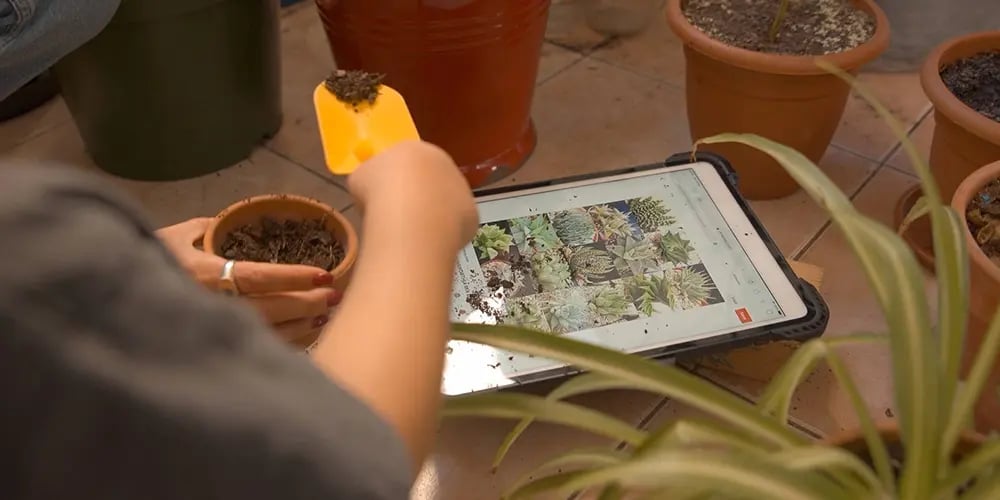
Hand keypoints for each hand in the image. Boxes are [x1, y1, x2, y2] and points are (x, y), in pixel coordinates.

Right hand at [156, 218, 341, 343]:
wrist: (112, 299)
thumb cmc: (144, 261)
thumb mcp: (174, 236)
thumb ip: (205, 227)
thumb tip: (228, 220)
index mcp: (204, 274)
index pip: (259, 277)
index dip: (294, 277)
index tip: (324, 275)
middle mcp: (211, 304)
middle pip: (270, 309)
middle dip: (305, 304)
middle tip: (334, 296)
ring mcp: (213, 328)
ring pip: (267, 333)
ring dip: (300, 326)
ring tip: (325, 315)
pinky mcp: (215, 345)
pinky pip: (257, 347)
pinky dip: (285, 342)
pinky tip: (304, 333)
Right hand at [348, 140, 477, 251]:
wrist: (409, 216)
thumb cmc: (378, 190)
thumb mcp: (360, 177)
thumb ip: (371, 178)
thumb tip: (373, 188)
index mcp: (416, 148)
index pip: (409, 161)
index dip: (397, 180)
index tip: (386, 198)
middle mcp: (445, 164)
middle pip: (432, 181)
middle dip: (419, 197)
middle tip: (400, 217)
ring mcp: (462, 189)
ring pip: (447, 203)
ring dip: (434, 216)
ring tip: (414, 234)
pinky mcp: (473, 214)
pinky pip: (456, 224)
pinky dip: (444, 234)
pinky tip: (429, 243)